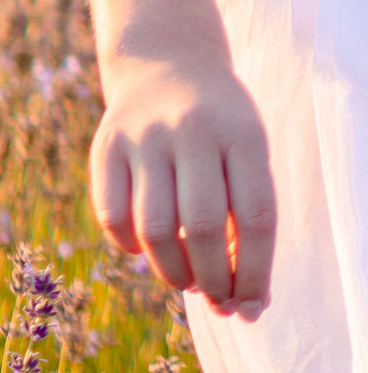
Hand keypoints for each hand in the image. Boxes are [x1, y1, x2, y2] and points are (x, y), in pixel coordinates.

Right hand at [90, 49, 274, 316]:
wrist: (168, 64)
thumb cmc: (222, 129)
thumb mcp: (249, 152)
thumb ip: (250, 216)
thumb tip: (248, 302)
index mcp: (243, 132)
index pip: (257, 216)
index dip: (256, 272)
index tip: (253, 308)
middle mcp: (194, 130)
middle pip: (204, 227)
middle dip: (214, 280)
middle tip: (219, 301)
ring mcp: (145, 136)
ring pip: (154, 229)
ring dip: (173, 273)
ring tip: (188, 282)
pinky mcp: (105, 146)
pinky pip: (114, 218)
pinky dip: (131, 248)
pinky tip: (148, 249)